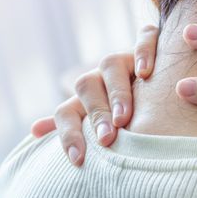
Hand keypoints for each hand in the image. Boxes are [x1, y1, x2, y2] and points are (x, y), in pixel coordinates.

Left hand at [31, 25, 159, 164]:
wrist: (163, 83)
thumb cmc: (131, 112)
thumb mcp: (104, 124)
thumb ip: (74, 127)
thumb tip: (33, 132)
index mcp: (87, 98)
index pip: (66, 112)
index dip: (68, 133)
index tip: (78, 159)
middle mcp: (102, 76)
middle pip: (86, 86)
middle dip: (96, 115)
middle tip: (107, 139)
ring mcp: (126, 59)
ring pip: (110, 65)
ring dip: (116, 92)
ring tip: (124, 117)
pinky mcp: (153, 44)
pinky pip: (145, 37)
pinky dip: (143, 51)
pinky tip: (147, 72)